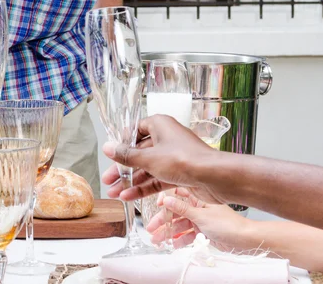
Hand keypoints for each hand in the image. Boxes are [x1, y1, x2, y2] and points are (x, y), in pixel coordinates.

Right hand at [101, 115, 227, 203]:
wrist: (215, 177)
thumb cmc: (184, 160)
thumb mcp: (149, 158)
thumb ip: (126, 156)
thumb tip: (108, 147)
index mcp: (160, 125)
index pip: (135, 130)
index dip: (122, 143)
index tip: (112, 156)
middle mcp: (166, 138)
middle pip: (139, 152)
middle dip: (123, 169)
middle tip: (108, 180)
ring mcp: (173, 156)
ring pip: (147, 168)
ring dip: (131, 181)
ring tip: (114, 193)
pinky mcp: (179, 172)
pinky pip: (157, 179)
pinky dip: (144, 187)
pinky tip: (129, 197)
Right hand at [146, 189, 254, 251]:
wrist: (245, 241)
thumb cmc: (229, 225)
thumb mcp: (202, 216)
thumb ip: (183, 209)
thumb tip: (166, 200)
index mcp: (199, 198)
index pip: (178, 194)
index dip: (166, 200)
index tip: (157, 205)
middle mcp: (199, 207)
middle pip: (175, 212)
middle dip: (162, 220)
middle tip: (151, 228)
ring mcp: (200, 220)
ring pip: (179, 225)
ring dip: (168, 232)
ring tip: (157, 240)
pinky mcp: (203, 231)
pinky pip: (187, 235)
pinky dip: (180, 239)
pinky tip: (173, 244)